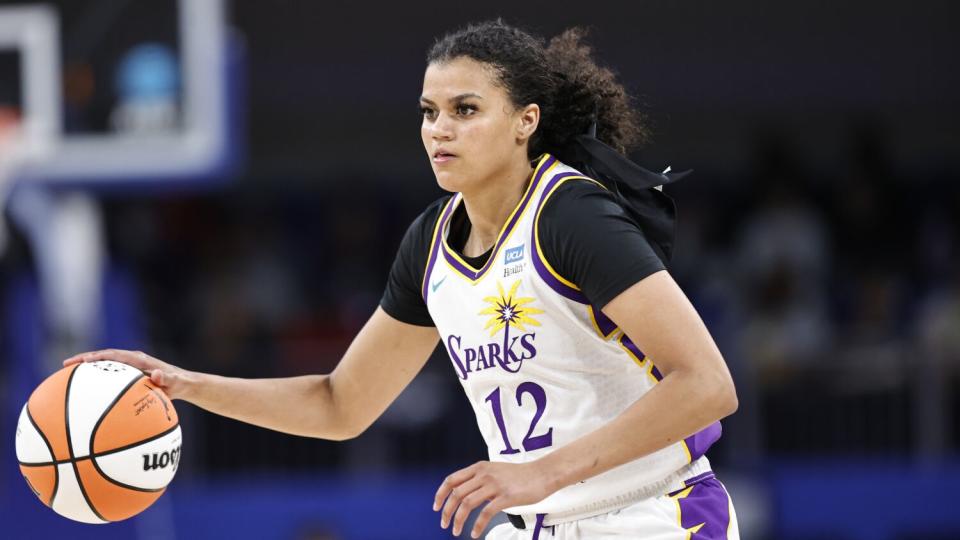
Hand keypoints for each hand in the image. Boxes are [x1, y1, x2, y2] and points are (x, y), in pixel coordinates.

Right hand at [63, 349, 194, 399]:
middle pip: (104, 356)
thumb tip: (156, 374)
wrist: (184, 383)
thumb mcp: (176, 382)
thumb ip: (168, 379)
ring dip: (88, 367)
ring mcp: (131, 366)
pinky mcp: (131, 373)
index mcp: (140, 360)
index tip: (81, 362)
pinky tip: (86, 391)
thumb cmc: (180, 384)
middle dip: (85, 359)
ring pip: (105, 364)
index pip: (114, 355)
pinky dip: (97, 378)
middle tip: (65, 365)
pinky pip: (110, 375)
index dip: (97, 357)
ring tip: (67, 375)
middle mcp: (134, 360)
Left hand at [434, 460, 553, 537]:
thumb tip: (464, 492)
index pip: (451, 480)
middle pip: (456, 494)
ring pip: (467, 504)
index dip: (440, 494)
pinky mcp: (506, 497)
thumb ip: (479, 478)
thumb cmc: (520, 475)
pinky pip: (485, 514)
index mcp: (479, 467)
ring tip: (456, 531)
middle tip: (444, 524)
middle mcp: (484, 474)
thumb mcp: (494, 470)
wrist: (542, 474)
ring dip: (458, 520)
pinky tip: (474, 533)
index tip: (436, 507)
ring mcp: (495, 485)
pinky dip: (477, 526)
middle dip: (446, 511)